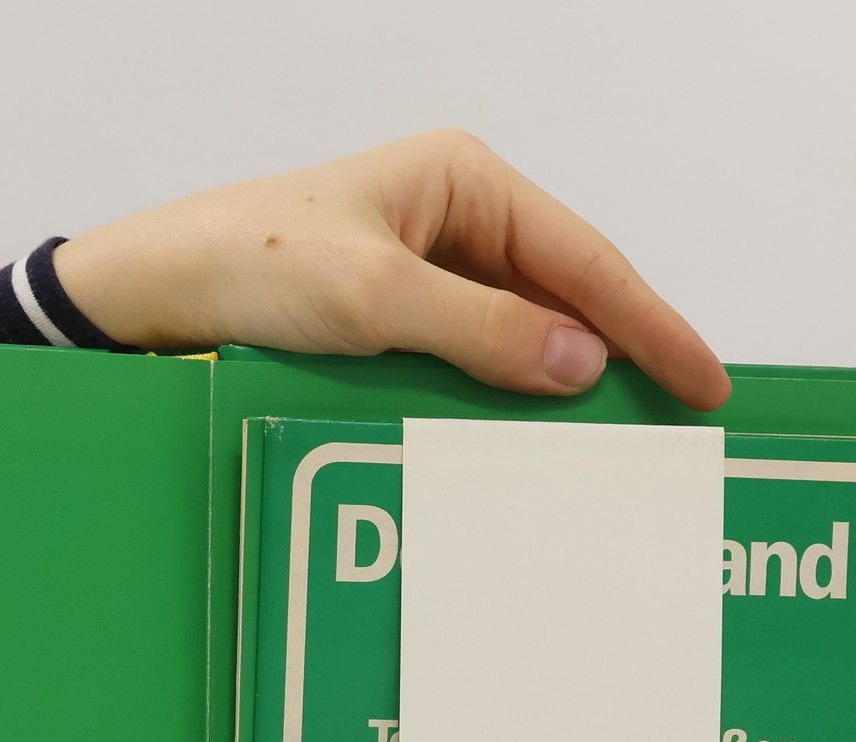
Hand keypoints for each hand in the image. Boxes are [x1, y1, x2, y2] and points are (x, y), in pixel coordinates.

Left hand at [55, 129, 729, 410]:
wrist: (153, 295)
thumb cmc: (250, 266)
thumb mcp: (374, 298)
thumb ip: (481, 331)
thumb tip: (581, 362)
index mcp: (462, 182)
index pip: (583, 257)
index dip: (650, 322)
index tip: (702, 380)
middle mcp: (452, 220)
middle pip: (561, 295)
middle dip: (617, 356)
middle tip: (675, 424)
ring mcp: (423, 272)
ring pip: (518, 336)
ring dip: (556, 387)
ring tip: (612, 445)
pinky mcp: (392, 322)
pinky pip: (470, 362)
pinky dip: (500, 399)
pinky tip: (524, 440)